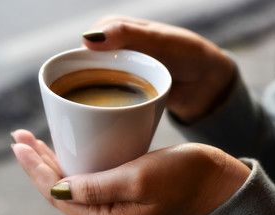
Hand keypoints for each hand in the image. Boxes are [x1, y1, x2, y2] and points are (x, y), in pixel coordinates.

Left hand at [12, 129, 249, 214]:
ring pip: (73, 187)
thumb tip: (56, 190)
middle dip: (39, 165)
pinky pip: (89, 183)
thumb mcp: (138, 180)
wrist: (212, 181)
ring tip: (33, 144)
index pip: (59, 196)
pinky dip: (74, 167)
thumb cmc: (183, 177)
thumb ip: (95, 187)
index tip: (20, 145)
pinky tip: (66, 153)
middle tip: (20, 138)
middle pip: (62, 192)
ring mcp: (116, 211)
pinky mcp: (123, 197)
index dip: (36, 170)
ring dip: (53, 165)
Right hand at [83, 15, 234, 123]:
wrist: (209, 83)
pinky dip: (104, 110)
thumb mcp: (158, 40)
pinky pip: (111, 101)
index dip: (72, 63)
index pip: (85, 46)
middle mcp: (117, 53)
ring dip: (88, 101)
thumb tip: (86, 39)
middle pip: (86, 68)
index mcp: (119, 32)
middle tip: (71, 106)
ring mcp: (123, 75)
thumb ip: (126, 34)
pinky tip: (96, 122)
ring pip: (96, 86)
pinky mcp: (130, 95)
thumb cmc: (188, 53)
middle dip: (77, 85)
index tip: (65, 85)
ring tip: (79, 117)